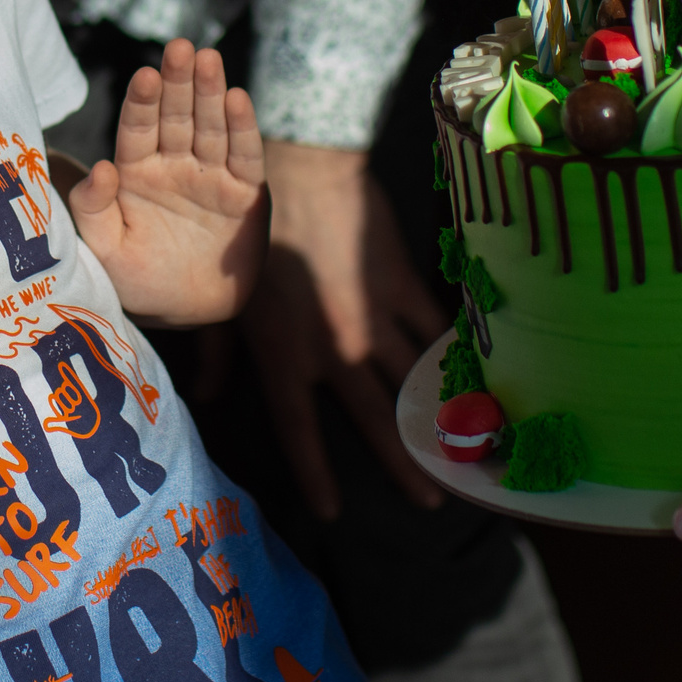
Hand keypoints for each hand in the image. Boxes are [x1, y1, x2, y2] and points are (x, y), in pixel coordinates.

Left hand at [71, 39, 268, 325]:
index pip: (138, 128)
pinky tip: (239, 100)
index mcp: (137, 172)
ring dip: (211, 93)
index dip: (141, 102)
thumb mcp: (104, 250)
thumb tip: (99, 167)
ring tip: (209, 59)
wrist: (186, 311)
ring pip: (211, 127)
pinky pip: (244, 156)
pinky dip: (243, 129)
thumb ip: (94, 209)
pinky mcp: (244, 193)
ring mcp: (211, 176)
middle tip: (180, 48)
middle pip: (177, 116)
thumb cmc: (139, 280)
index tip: (143, 75)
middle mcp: (174, 165)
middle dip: (178, 82)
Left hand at [244, 141, 451, 519]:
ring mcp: (375, 321)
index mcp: (285, 356)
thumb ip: (221, 352)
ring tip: (467, 446)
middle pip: (376, 421)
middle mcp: (333, 351)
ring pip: (414, 383)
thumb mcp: (229, 298)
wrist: (301, 171)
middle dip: (403, 463)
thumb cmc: (255, 232)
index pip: (300, 432)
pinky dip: (453, 351)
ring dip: (440, 417)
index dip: (317, 475)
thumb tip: (207, 396)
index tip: (333, 511)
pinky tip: (474, 371)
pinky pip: (434, 329)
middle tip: (431, 501)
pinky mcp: (403, 287)